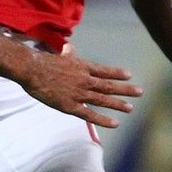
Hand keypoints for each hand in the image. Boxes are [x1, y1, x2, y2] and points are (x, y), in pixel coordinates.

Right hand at [20, 44, 142, 127]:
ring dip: (118, 104)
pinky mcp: (70, 106)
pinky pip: (89, 115)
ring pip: (103, 100)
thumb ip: (68, 54)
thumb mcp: (59, 55)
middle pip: (108, 85)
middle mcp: (84, 80)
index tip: (129, 75)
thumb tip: (70, 47)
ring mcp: (79, 93)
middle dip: (125, 89)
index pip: (103, 70)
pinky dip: (103, 119)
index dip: (117, 73)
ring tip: (130, 108)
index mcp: (82, 66)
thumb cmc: (43, 62)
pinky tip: (115, 123)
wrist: (32, 70)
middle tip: (139, 92)